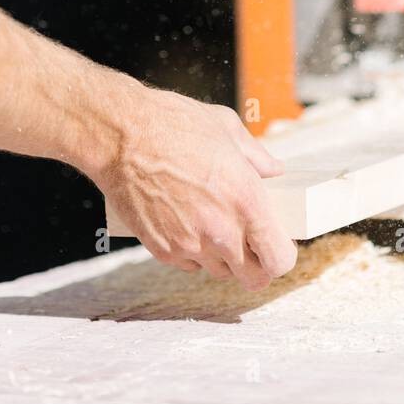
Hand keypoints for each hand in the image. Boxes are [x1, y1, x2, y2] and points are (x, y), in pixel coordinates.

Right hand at [101, 85, 297, 289]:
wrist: (121, 136)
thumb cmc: (174, 125)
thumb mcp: (227, 128)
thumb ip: (257, 156)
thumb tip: (273, 170)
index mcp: (247, 201)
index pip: (279, 259)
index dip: (282, 255)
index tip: (277, 243)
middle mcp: (222, 230)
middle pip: (254, 278)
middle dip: (258, 265)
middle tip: (252, 244)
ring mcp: (190, 244)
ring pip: (220, 272)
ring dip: (224, 257)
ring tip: (215, 225)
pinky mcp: (163, 250)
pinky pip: (189, 264)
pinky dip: (193, 252)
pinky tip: (187, 223)